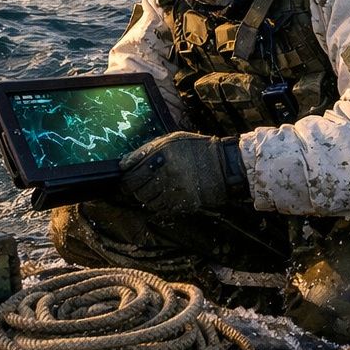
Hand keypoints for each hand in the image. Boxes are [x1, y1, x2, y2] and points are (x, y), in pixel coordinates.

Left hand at [118, 131, 244, 214]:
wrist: (224, 165)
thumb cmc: (197, 149)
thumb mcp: (173, 140)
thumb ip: (148, 149)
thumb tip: (125, 163)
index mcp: (161, 155)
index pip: (131, 173)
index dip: (126, 177)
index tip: (127, 177)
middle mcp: (165, 174)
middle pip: (136, 189)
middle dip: (135, 188)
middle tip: (141, 185)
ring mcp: (173, 190)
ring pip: (146, 201)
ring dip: (147, 196)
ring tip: (156, 189)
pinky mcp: (181, 203)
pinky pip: (160, 209)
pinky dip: (159, 204)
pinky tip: (166, 196)